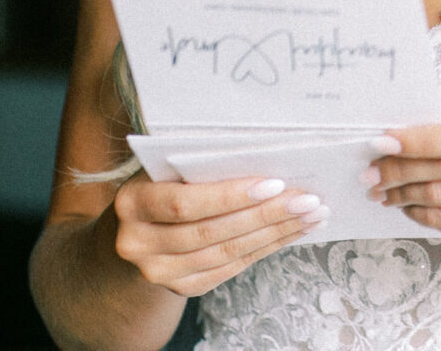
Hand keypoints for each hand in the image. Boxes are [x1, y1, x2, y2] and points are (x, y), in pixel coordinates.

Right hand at [110, 172, 328, 295]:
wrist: (129, 235)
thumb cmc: (158, 188)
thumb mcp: (163, 169)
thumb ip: (197, 164)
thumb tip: (264, 153)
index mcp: (132, 203)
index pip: (185, 203)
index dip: (230, 196)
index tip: (275, 183)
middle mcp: (138, 243)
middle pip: (212, 232)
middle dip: (266, 215)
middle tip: (308, 200)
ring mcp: (159, 272)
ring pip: (226, 253)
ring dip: (275, 234)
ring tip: (311, 216)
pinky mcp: (182, 287)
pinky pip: (231, 268)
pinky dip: (266, 249)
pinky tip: (291, 232)